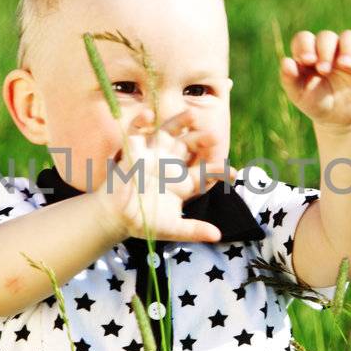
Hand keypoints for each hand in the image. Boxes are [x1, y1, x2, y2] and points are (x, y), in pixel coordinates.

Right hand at [98, 109, 229, 242]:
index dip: (218, 171)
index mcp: (182, 181)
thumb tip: (218, 236)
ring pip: (168, 132)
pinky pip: (136, 131)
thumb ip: (193, 230)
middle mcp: (170, 163)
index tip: (233, 173)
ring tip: (193, 114)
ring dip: (180, 122)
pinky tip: (148, 116)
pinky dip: (140, 121)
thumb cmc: (144, 222)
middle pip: (190, 146)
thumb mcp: (172, 228)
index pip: (204, 172)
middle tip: (214, 137)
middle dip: (202, 140)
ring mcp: (152, 154)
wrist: (116, 218)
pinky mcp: (133, 150)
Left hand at [280, 28, 350, 128]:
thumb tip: (285, 61)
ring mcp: (349, 54)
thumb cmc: (315, 102)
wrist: (338, 119)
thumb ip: (289, 79)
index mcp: (309, 53)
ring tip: (345, 65)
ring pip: (350, 37)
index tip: (306, 61)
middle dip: (324, 50)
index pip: (304, 39)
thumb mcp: (299, 95)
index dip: (304, 46)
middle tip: (324, 70)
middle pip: (327, 36)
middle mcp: (329, 49)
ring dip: (348, 48)